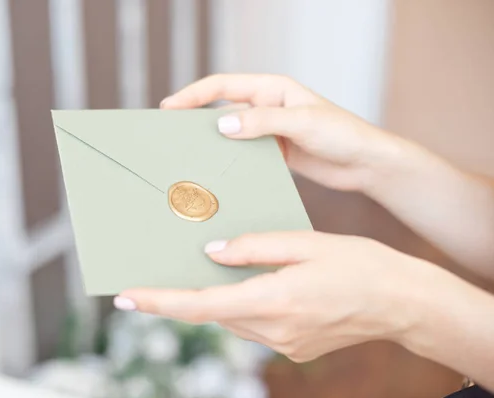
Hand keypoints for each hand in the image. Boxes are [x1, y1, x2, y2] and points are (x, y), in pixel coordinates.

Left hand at [114, 231, 437, 362]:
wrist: (401, 302)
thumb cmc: (359, 264)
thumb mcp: (306, 242)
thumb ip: (255, 247)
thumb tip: (212, 253)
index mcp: (275, 300)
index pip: (201, 305)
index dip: (159, 302)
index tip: (125, 297)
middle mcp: (274, 330)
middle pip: (213, 313)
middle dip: (183, 296)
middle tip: (155, 276)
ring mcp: (285, 344)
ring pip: (232, 319)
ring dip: (215, 299)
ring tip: (207, 273)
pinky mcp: (294, 348)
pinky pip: (253, 325)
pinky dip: (241, 305)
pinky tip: (248, 284)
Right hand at [161, 73, 405, 192]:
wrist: (365, 163)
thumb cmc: (342, 134)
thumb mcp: (301, 122)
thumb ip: (262, 122)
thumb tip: (222, 124)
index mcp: (272, 89)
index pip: (223, 86)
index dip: (194, 95)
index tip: (170, 108)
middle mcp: (267, 106)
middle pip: (222, 108)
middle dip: (196, 118)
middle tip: (171, 134)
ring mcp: (269, 130)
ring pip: (231, 133)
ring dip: (212, 142)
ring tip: (189, 157)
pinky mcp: (274, 152)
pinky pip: (245, 153)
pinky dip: (230, 160)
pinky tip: (218, 172)